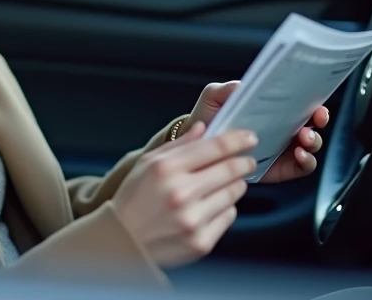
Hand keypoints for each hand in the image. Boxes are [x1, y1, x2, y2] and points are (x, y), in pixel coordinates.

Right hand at [111, 122, 256, 267]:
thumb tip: (203, 129)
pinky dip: (225, 208)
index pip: (215, 147)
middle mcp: (180, 193)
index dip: (238, 140)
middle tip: (247, 160)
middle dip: (244, 162)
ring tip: (224, 184)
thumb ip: (178, 145)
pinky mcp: (201, 242)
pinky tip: (211, 205)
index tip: (249, 137)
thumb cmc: (133, 198)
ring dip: (235, 184)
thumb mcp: (147, 163)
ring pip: (234, 193)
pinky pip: (229, 216)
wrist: (122, 241)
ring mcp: (192, 220)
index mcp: (166, 169)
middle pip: (231, 170)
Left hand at [182, 81, 328, 184]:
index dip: (313, 103)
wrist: (197, 143)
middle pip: (312, 124)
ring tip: (303, 139)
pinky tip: (299, 156)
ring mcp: (282, 150)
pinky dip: (306, 162)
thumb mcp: (215, 97)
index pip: (301, 104)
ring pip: (310, 147)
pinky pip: (301, 168)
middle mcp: (282, 128)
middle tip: (314, 120)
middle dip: (318, 121)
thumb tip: (243, 85)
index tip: (316, 103)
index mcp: (273, 109)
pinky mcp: (279, 169)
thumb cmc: (209, 116)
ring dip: (313, 143)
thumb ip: (228, 89)